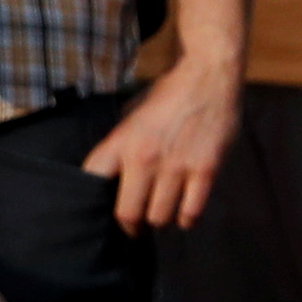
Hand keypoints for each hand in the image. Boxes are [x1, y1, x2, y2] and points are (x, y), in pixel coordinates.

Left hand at [83, 61, 239, 235]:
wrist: (208, 77)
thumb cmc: (167, 95)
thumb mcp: (132, 114)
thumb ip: (121, 144)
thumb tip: (112, 177)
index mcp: (122, 141)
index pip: (93, 181)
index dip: (94, 201)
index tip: (104, 208)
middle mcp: (146, 157)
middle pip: (128, 214)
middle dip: (131, 225)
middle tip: (136, 225)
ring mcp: (177, 166)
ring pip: (160, 218)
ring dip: (160, 219)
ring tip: (163, 211)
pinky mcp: (206, 171)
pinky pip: (191, 213)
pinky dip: (186, 219)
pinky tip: (185, 210)